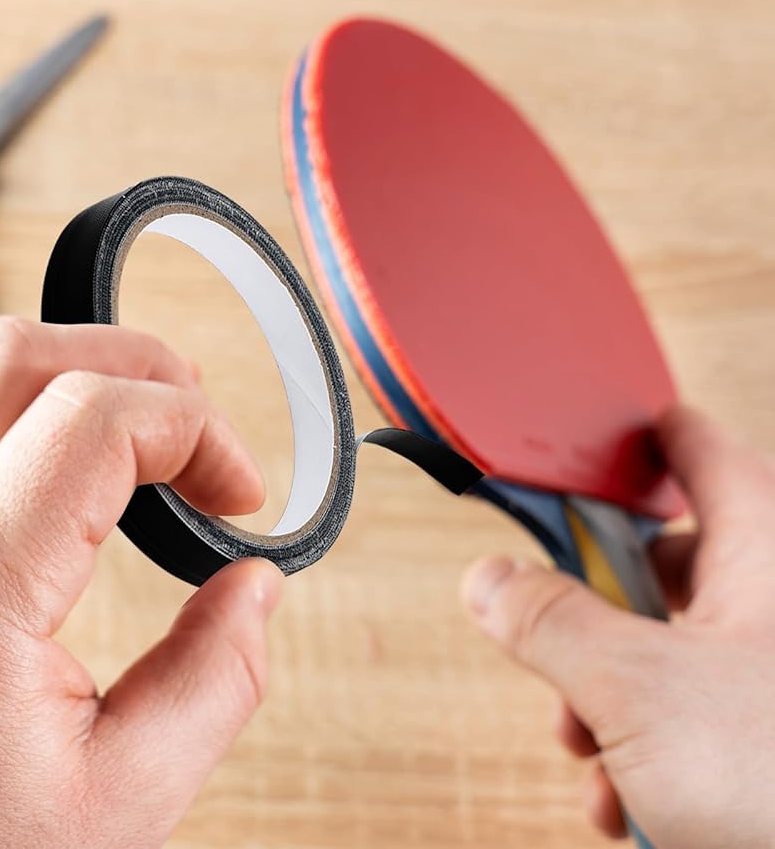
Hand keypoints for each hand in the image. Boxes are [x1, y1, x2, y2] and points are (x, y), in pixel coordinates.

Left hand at [0, 317, 282, 848]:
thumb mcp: (121, 804)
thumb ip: (215, 680)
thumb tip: (255, 588)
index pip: (94, 417)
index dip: (198, 429)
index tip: (245, 493)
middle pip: (12, 358)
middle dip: (129, 362)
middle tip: (197, 423)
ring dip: (83, 397)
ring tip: (156, 458)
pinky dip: (45, 453)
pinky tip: (92, 516)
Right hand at [461, 406, 774, 847]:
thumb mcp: (638, 690)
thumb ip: (550, 621)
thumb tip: (489, 578)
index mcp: (763, 553)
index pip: (699, 452)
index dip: (644, 437)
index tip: (601, 436)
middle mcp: (774, 604)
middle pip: (667, 567)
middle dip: (596, 611)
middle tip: (556, 636)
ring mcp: (773, 676)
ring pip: (672, 654)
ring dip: (608, 699)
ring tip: (590, 751)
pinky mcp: (770, 740)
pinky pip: (699, 720)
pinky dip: (647, 750)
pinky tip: (626, 799)